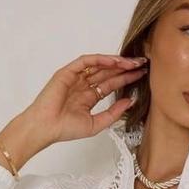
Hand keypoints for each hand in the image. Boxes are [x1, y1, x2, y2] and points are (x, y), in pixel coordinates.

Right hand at [22, 52, 148, 147]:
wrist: (46, 128)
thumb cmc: (65, 129)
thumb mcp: (96, 124)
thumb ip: (113, 113)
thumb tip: (130, 102)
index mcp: (89, 97)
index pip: (111, 84)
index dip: (126, 79)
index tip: (141, 75)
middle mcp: (83, 85)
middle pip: (108, 72)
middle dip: (125, 68)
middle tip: (142, 64)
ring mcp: (76, 77)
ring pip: (99, 65)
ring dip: (116, 62)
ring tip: (132, 62)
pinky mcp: (68, 72)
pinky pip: (86, 61)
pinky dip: (100, 59)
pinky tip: (114, 61)